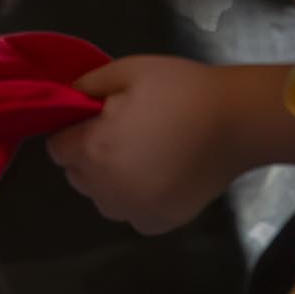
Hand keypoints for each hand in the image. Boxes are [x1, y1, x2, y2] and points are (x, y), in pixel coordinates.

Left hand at [46, 59, 294, 234]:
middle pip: (78, 176)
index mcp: (95, 149)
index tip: (95, 120)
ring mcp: (135, 210)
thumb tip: (70, 98)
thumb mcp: (130, 70)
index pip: (58, 149)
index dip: (73, 132)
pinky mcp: (160, 223)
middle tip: (123, 133)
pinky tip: (159, 176)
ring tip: (142, 156)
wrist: (236, 121)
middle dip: (89, 156)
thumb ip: (90, 84)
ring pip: (103, 199)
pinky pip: (132, 215)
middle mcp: (108, 188)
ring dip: (110, 181)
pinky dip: (138, 201)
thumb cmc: (181, 91)